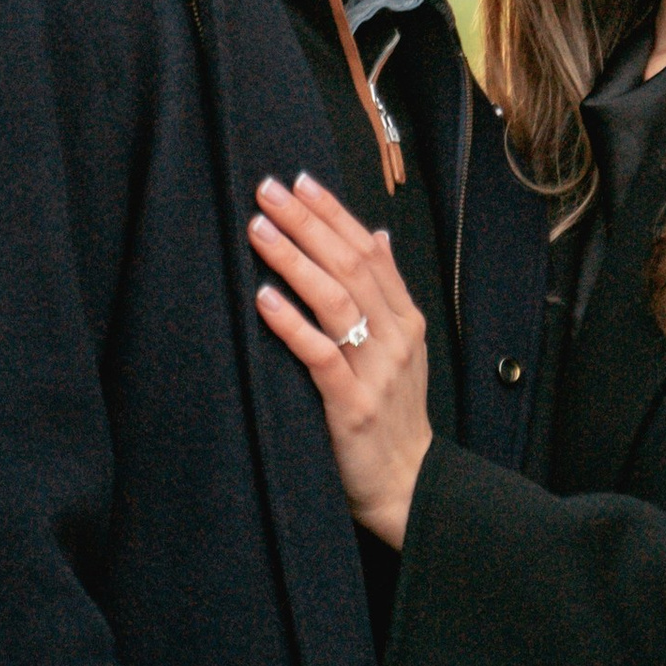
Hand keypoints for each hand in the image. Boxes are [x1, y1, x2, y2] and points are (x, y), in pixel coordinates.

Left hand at [250, 172, 431, 547]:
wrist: (407, 485)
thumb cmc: (392, 414)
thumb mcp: (401, 348)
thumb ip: (388, 292)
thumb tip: (377, 235)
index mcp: (406, 318)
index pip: (370, 250)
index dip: (334, 212)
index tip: (299, 180)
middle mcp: (396, 338)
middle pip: (350, 265)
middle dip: (307, 223)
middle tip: (267, 190)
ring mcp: (376, 372)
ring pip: (336, 301)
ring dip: (294, 260)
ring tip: (259, 230)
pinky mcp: (351, 406)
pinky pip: (320, 355)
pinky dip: (292, 323)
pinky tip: (264, 298)